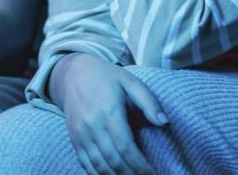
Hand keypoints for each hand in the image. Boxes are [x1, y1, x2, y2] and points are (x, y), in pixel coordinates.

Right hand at [53, 53, 166, 174]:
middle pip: (113, 159)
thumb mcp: (131, 82)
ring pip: (99, 165)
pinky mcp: (74, 139)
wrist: (72, 73)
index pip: (125, 146)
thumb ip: (149, 102)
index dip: (140, 165)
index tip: (153, 173)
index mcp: (109, 110)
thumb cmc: (106, 78)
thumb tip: (165, 123)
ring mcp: (80, 134)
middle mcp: (92, 124)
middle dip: (131, 174)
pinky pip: (86, 164)